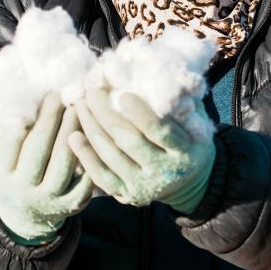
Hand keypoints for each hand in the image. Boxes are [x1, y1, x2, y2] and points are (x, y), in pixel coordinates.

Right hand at [0, 92, 93, 244]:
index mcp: (2, 179)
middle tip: (62, 97)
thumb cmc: (14, 180)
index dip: (30, 119)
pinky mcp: (71, 206)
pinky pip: (83, 178)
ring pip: (63, 162)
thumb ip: (11, 141)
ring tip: (76, 110)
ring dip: (71, 131)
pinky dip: (88, 156)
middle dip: (51, 119)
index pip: (14, 143)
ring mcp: (50, 201)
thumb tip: (26, 113)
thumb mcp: (2, 165)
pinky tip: (91, 136)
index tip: (47, 97)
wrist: (26, 221)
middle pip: (39, 149)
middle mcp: (24, 193)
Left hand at [68, 87, 215, 212]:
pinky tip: (73, 137)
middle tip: (92, 93)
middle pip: (129, 141)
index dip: (140, 113)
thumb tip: (161, 74)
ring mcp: (144, 187)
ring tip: (79, 106)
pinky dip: (86, 157)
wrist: (189, 184)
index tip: (122, 94)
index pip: (159, 131)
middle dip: (106, 115)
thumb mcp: (196, 122)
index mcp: (185, 153)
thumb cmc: (190, 141)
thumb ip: (181, 102)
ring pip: (112, 157)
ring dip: (92, 129)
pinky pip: (102, 177)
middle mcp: (164, 173)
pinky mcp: (127, 195)